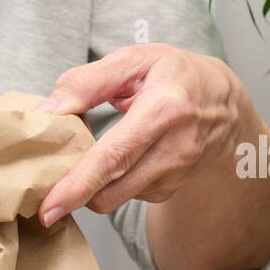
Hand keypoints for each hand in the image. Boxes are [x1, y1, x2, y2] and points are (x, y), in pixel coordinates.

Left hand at [35, 44, 243, 226]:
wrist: (223, 101)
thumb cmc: (173, 75)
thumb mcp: (133, 60)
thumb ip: (86, 82)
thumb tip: (47, 111)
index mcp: (165, 108)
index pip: (113, 156)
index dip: (78, 185)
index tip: (49, 208)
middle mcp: (176, 147)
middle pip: (111, 189)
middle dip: (74, 196)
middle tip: (48, 190)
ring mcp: (177, 172)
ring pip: (115, 198)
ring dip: (94, 186)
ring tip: (91, 156)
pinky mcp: (172, 188)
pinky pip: (127, 196)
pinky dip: (113, 183)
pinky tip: (119, 159)